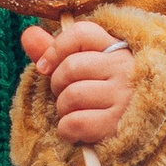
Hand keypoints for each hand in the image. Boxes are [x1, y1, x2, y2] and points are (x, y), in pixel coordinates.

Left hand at [22, 17, 135, 147]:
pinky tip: (76, 130)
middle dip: (57, 85)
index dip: (55, 49)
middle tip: (66, 95)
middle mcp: (125, 67)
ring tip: (75, 112)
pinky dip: (66, 130)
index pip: (81, 33)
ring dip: (63, 109)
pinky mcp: (119, 124)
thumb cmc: (102, 96)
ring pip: (72, 95)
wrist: (137, 132)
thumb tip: (28, 33)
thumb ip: (55, 51)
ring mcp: (125, 96)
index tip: (44, 67)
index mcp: (116, 48)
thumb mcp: (83, 69)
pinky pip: (75, 122)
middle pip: (71, 67)